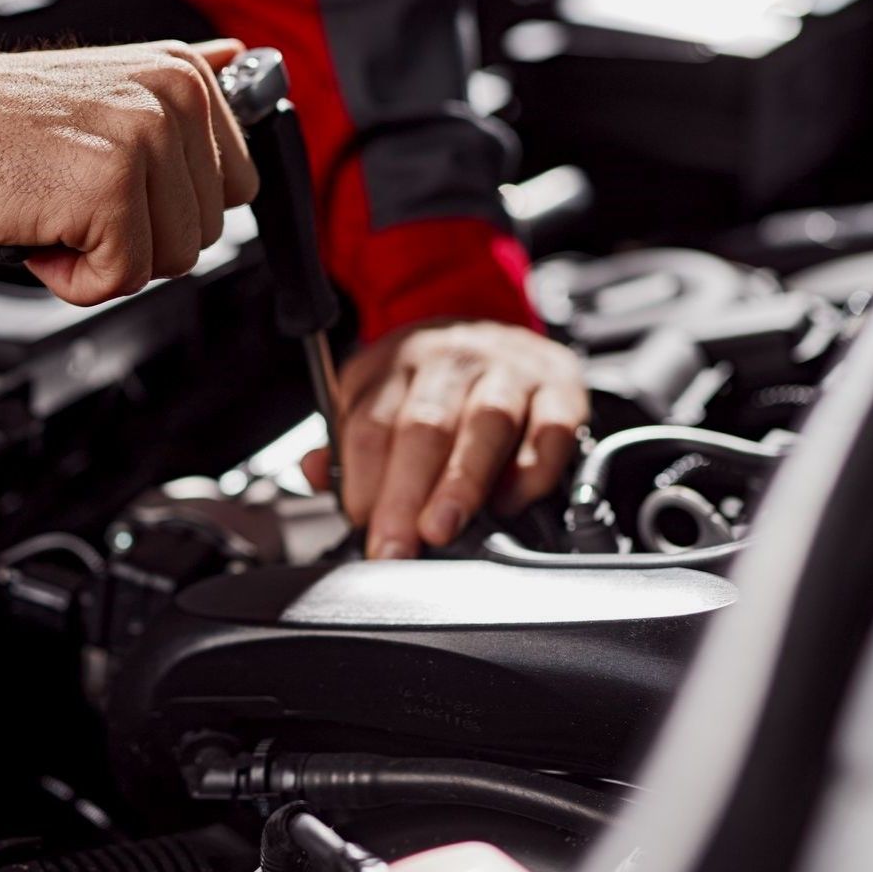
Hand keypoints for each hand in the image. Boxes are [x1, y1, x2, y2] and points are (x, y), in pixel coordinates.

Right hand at [0, 39, 257, 304]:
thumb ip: (182, 85)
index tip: (120, 186)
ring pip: (173, 259)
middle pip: (205, 230)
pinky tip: (41, 231)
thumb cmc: (3, 121)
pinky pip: (123, 278)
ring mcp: (145, 141)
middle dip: (140, 235)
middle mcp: (175, 99)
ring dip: (107, 256)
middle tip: (77, 195)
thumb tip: (242, 59)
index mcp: (184, 75)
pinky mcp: (111, 190)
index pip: (238, 185)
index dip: (173, 209)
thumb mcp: (110, 83)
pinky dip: (75, 278)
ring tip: (59, 208)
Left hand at [304, 320, 588, 557]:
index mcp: (398, 362)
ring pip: (486, 422)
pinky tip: (510, 501)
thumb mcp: (378, 394)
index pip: (370, 421)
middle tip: (395, 545)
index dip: (362, 477)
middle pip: (424, 424)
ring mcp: (509, 370)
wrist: (497, 326)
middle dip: (406, 491)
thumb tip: (314, 473)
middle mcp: (452, 359)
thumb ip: (346, 440)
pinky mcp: (559, 387)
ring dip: (462, 481)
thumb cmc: (434, 380)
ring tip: (442, 527)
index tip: (360, 522)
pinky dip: (531, 469)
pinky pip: (550, 428)